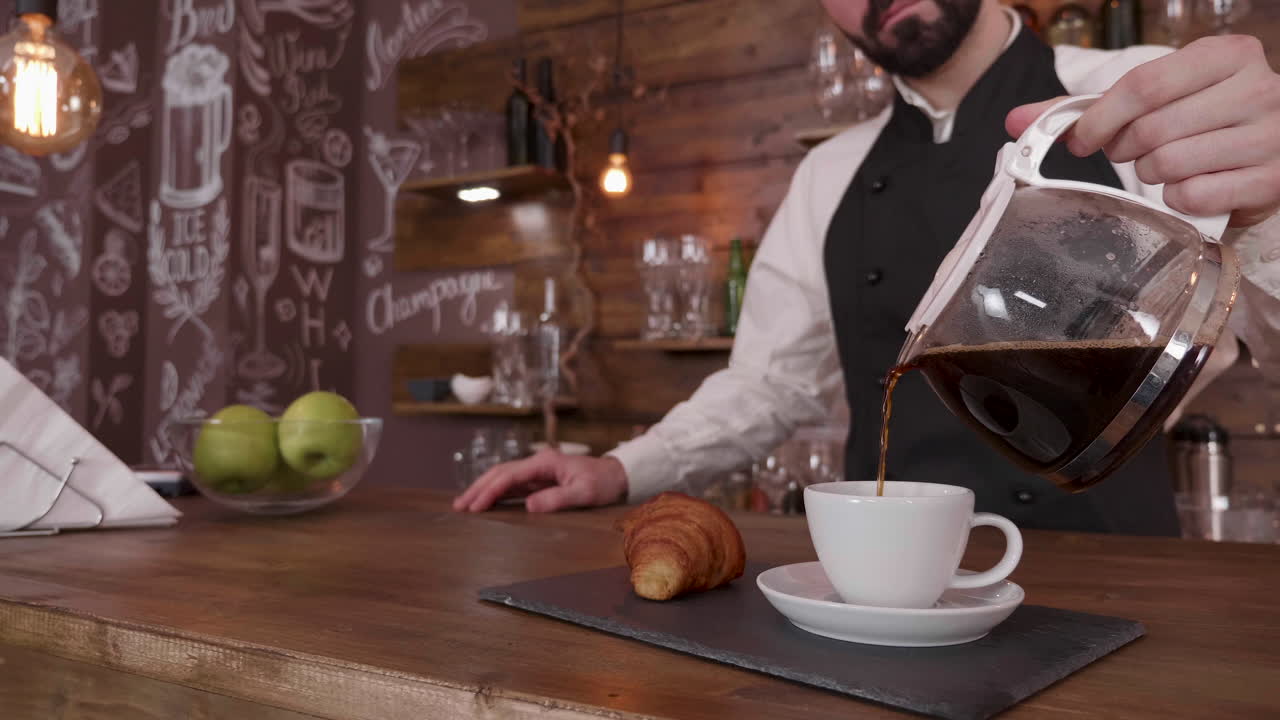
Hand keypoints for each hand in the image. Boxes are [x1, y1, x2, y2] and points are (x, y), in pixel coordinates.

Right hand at [451, 450, 628, 512]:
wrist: (617, 476)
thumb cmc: (603, 483)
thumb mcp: (584, 493)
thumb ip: (557, 498)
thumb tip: (529, 506)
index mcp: (545, 463)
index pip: (509, 476)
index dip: (490, 491)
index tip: (475, 506)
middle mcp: (537, 464)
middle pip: (500, 473)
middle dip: (478, 488)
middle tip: (459, 506)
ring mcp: (538, 472)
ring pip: (503, 478)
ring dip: (484, 490)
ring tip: (465, 504)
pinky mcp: (540, 481)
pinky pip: (513, 486)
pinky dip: (496, 493)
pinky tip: (485, 503)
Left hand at [1006, 36, 1279, 227]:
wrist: (1269, 147)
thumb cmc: (1201, 119)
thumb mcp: (1155, 97)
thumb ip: (1086, 107)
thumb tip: (1015, 122)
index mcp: (1225, 55)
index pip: (1143, 85)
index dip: (1100, 119)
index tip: (1080, 139)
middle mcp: (1256, 88)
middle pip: (1152, 128)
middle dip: (1123, 149)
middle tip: (1130, 153)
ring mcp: (1268, 136)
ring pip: (1169, 164)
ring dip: (1150, 174)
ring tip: (1163, 166)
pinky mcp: (1270, 179)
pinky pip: (1194, 196)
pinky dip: (1176, 199)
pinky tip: (1190, 186)